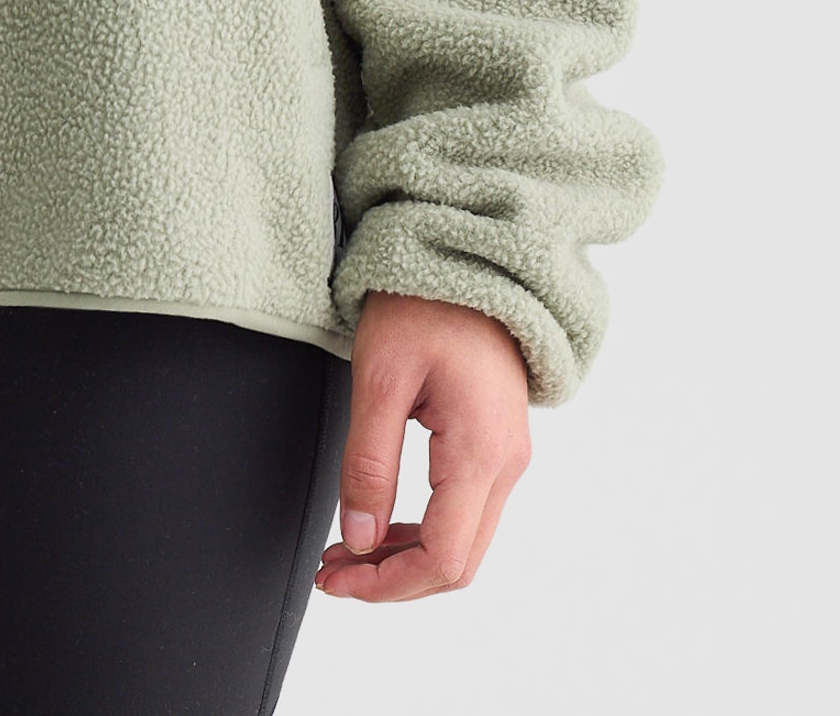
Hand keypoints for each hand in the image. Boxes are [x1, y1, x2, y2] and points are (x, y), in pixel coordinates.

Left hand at [315, 290, 531, 602]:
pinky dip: (422, 530)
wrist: (466, 256)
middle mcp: (507, 463)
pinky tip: (380, 523)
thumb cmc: (423, 301)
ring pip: (463, 543)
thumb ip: (368, 463)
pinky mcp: (495, 444)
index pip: (443, 558)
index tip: (336, 579)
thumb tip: (358, 538)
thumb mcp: (379, 377)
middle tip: (332, 571)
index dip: (386, 583)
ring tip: (346, 551)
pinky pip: (465, 512)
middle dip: (392, 579)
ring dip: (405, 558)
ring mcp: (506, 455)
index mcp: (482, 451)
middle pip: (458, 563)